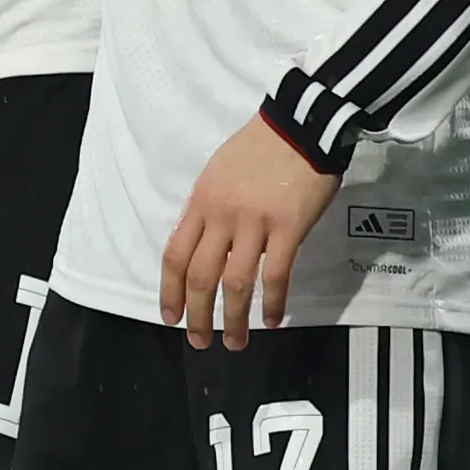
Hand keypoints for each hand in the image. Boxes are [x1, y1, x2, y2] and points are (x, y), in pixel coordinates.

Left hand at [162, 117, 338, 349]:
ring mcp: (254, 223)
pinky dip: (272, 302)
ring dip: (235, 318)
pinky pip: (275, 274)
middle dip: (198, 315)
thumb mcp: (217, 173)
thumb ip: (208, 209)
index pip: (175, 254)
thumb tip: (202, 245)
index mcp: (201, 202)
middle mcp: (221, 216)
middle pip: (200, 275)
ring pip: (235, 282)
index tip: (170, 315)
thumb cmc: (258, 147)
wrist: (299, 126)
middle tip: (199, 341)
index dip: (170, 290)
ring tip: (236, 342)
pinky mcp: (288, 228)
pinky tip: (272, 320)